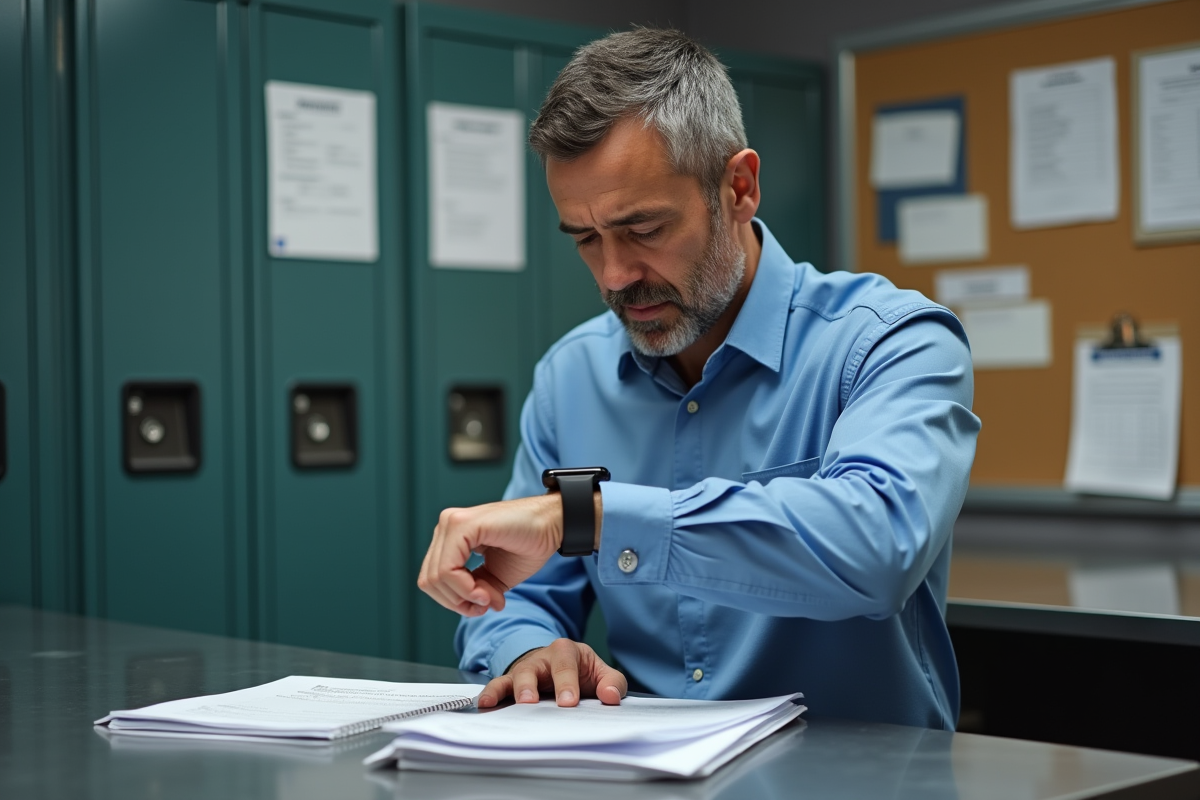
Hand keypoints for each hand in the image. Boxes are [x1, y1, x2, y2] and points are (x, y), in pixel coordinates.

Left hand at [418, 494, 561, 615]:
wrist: (553, 525)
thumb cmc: (528, 545)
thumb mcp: (495, 578)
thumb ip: (476, 592)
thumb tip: (475, 608)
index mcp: (450, 538)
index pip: (432, 580)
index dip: (454, 601)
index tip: (483, 605)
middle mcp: (446, 526)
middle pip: (429, 582)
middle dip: (457, 602)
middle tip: (485, 603)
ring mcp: (452, 522)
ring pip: (435, 578)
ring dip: (462, 597)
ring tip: (488, 597)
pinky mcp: (463, 524)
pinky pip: (448, 569)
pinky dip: (464, 588)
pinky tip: (484, 591)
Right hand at [478, 639, 627, 707]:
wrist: (563, 668)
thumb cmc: (582, 672)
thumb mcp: (602, 673)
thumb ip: (612, 683)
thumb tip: (611, 697)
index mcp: (567, 651)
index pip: (565, 665)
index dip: (566, 683)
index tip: (568, 703)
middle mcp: (542, 657)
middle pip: (533, 668)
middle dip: (531, 686)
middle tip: (531, 703)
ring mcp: (525, 670)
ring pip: (513, 676)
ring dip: (508, 690)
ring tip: (498, 703)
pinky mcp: (512, 684)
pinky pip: (499, 686)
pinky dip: (491, 694)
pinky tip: (484, 703)